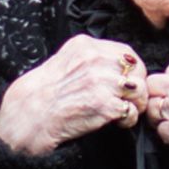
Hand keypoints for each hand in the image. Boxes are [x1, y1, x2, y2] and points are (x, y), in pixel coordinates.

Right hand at [0, 35, 148, 154]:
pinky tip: (116, 122)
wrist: (29, 115)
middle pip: (137, 70)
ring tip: (122, 111)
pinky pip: (131, 111)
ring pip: (138, 90)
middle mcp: (95, 60)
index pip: (126, 53)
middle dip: (136, 87)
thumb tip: (120, 65)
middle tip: (127, 99)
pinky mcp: (104, 104)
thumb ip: (92, 59)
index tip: (127, 82)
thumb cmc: (45, 93)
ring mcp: (100, 82)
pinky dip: (127, 120)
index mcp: (85, 46)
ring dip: (134, 104)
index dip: (132, 70)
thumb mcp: (66, 61)